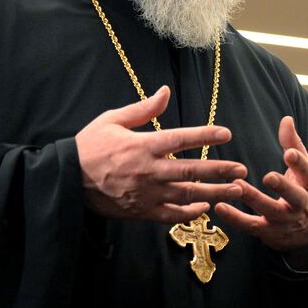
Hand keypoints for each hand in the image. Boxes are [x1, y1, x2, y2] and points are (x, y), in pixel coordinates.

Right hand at [77, 86, 244, 222]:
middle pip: (192, 171)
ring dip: (214, 192)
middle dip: (220, 170)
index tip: (226, 133)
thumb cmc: (89, 146)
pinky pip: (171, 215)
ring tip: (236, 190)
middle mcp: (148, 171)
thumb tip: (166, 92)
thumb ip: (143, 109)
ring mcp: (146, 193)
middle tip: (242, 170)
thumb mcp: (112, 120)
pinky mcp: (141, 211)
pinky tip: (206, 207)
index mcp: (142, 146)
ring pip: (187, 195)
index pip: (181, 139)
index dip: (205, 135)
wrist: (64, 180)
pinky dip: (190, 212)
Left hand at [213, 116, 307, 259]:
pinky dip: (235, 218)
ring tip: (236, 184)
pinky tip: (220, 206)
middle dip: (283, 187)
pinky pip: (252, 226)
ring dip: (253, 198)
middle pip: (294, 196)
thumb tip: (286, 118)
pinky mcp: (268, 232)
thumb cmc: (304, 192)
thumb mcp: (304, 171)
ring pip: (270, 210)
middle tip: (269, 176)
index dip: (299, 163)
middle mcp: (299, 204)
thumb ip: (294, 145)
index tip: (289, 153)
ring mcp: (284, 220)